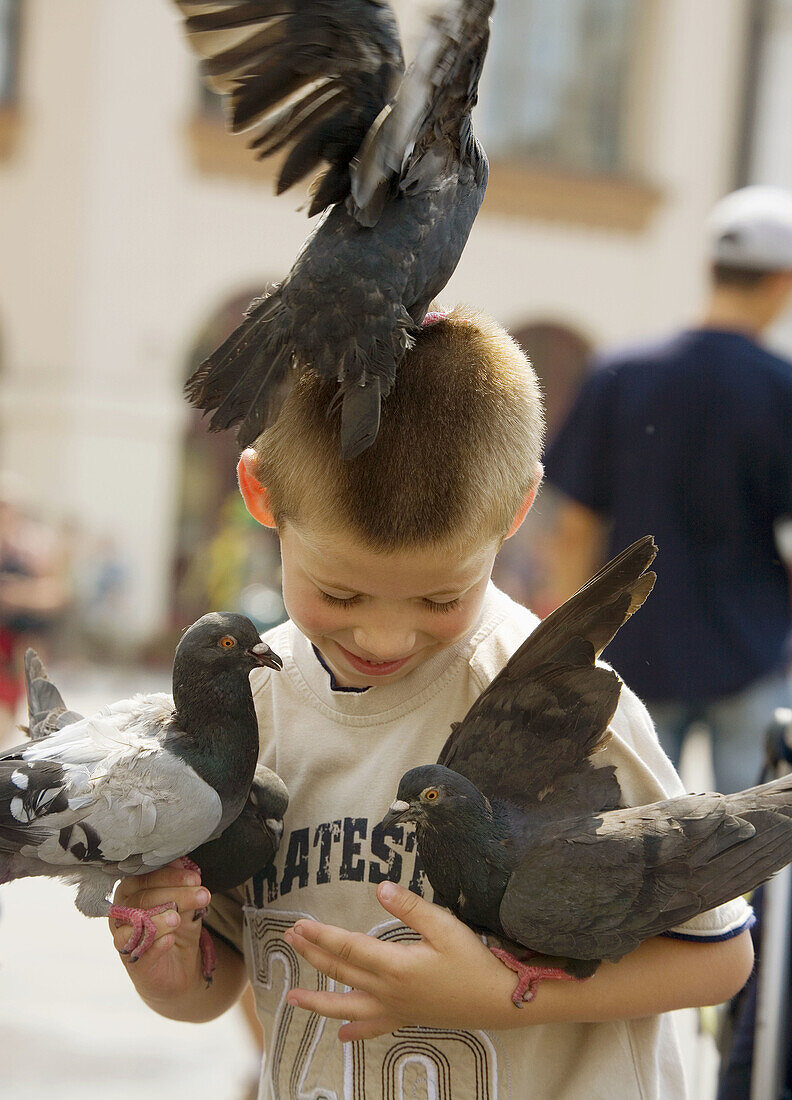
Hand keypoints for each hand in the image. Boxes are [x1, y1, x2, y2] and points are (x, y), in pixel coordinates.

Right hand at [109, 861, 210, 1005]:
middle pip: (143, 899)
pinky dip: (154, 945)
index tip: (195, 878)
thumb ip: (179, 886)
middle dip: (175, 895)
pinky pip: (138, 952)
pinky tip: (169, 940)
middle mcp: (122, 914)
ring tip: (178, 918)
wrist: (178, 968)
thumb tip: (179, 861)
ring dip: (158, 919)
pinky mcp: (133, 963)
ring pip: (135, 925)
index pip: (145, 878)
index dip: (170, 876)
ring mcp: (124, 939)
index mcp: (131, 893)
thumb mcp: (184, 905)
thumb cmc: (177, 929)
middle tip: (202, 895)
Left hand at [284, 881, 516, 1040]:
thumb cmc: (472, 960)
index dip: (322, 935)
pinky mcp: (405, 1017)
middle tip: (291, 938)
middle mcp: (388, 990)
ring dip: (317, 1000)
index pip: (349, 948)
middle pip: (341, 971)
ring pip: (347, 1006)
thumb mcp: (445, 926)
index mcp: (395, 966)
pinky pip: (373, 1028)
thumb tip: (380, 888)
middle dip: (313, 953)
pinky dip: (355, 1032)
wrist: (496, 1001)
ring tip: (292, 998)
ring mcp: (395, 1008)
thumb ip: (411, 907)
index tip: (300, 925)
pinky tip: (340, 1036)